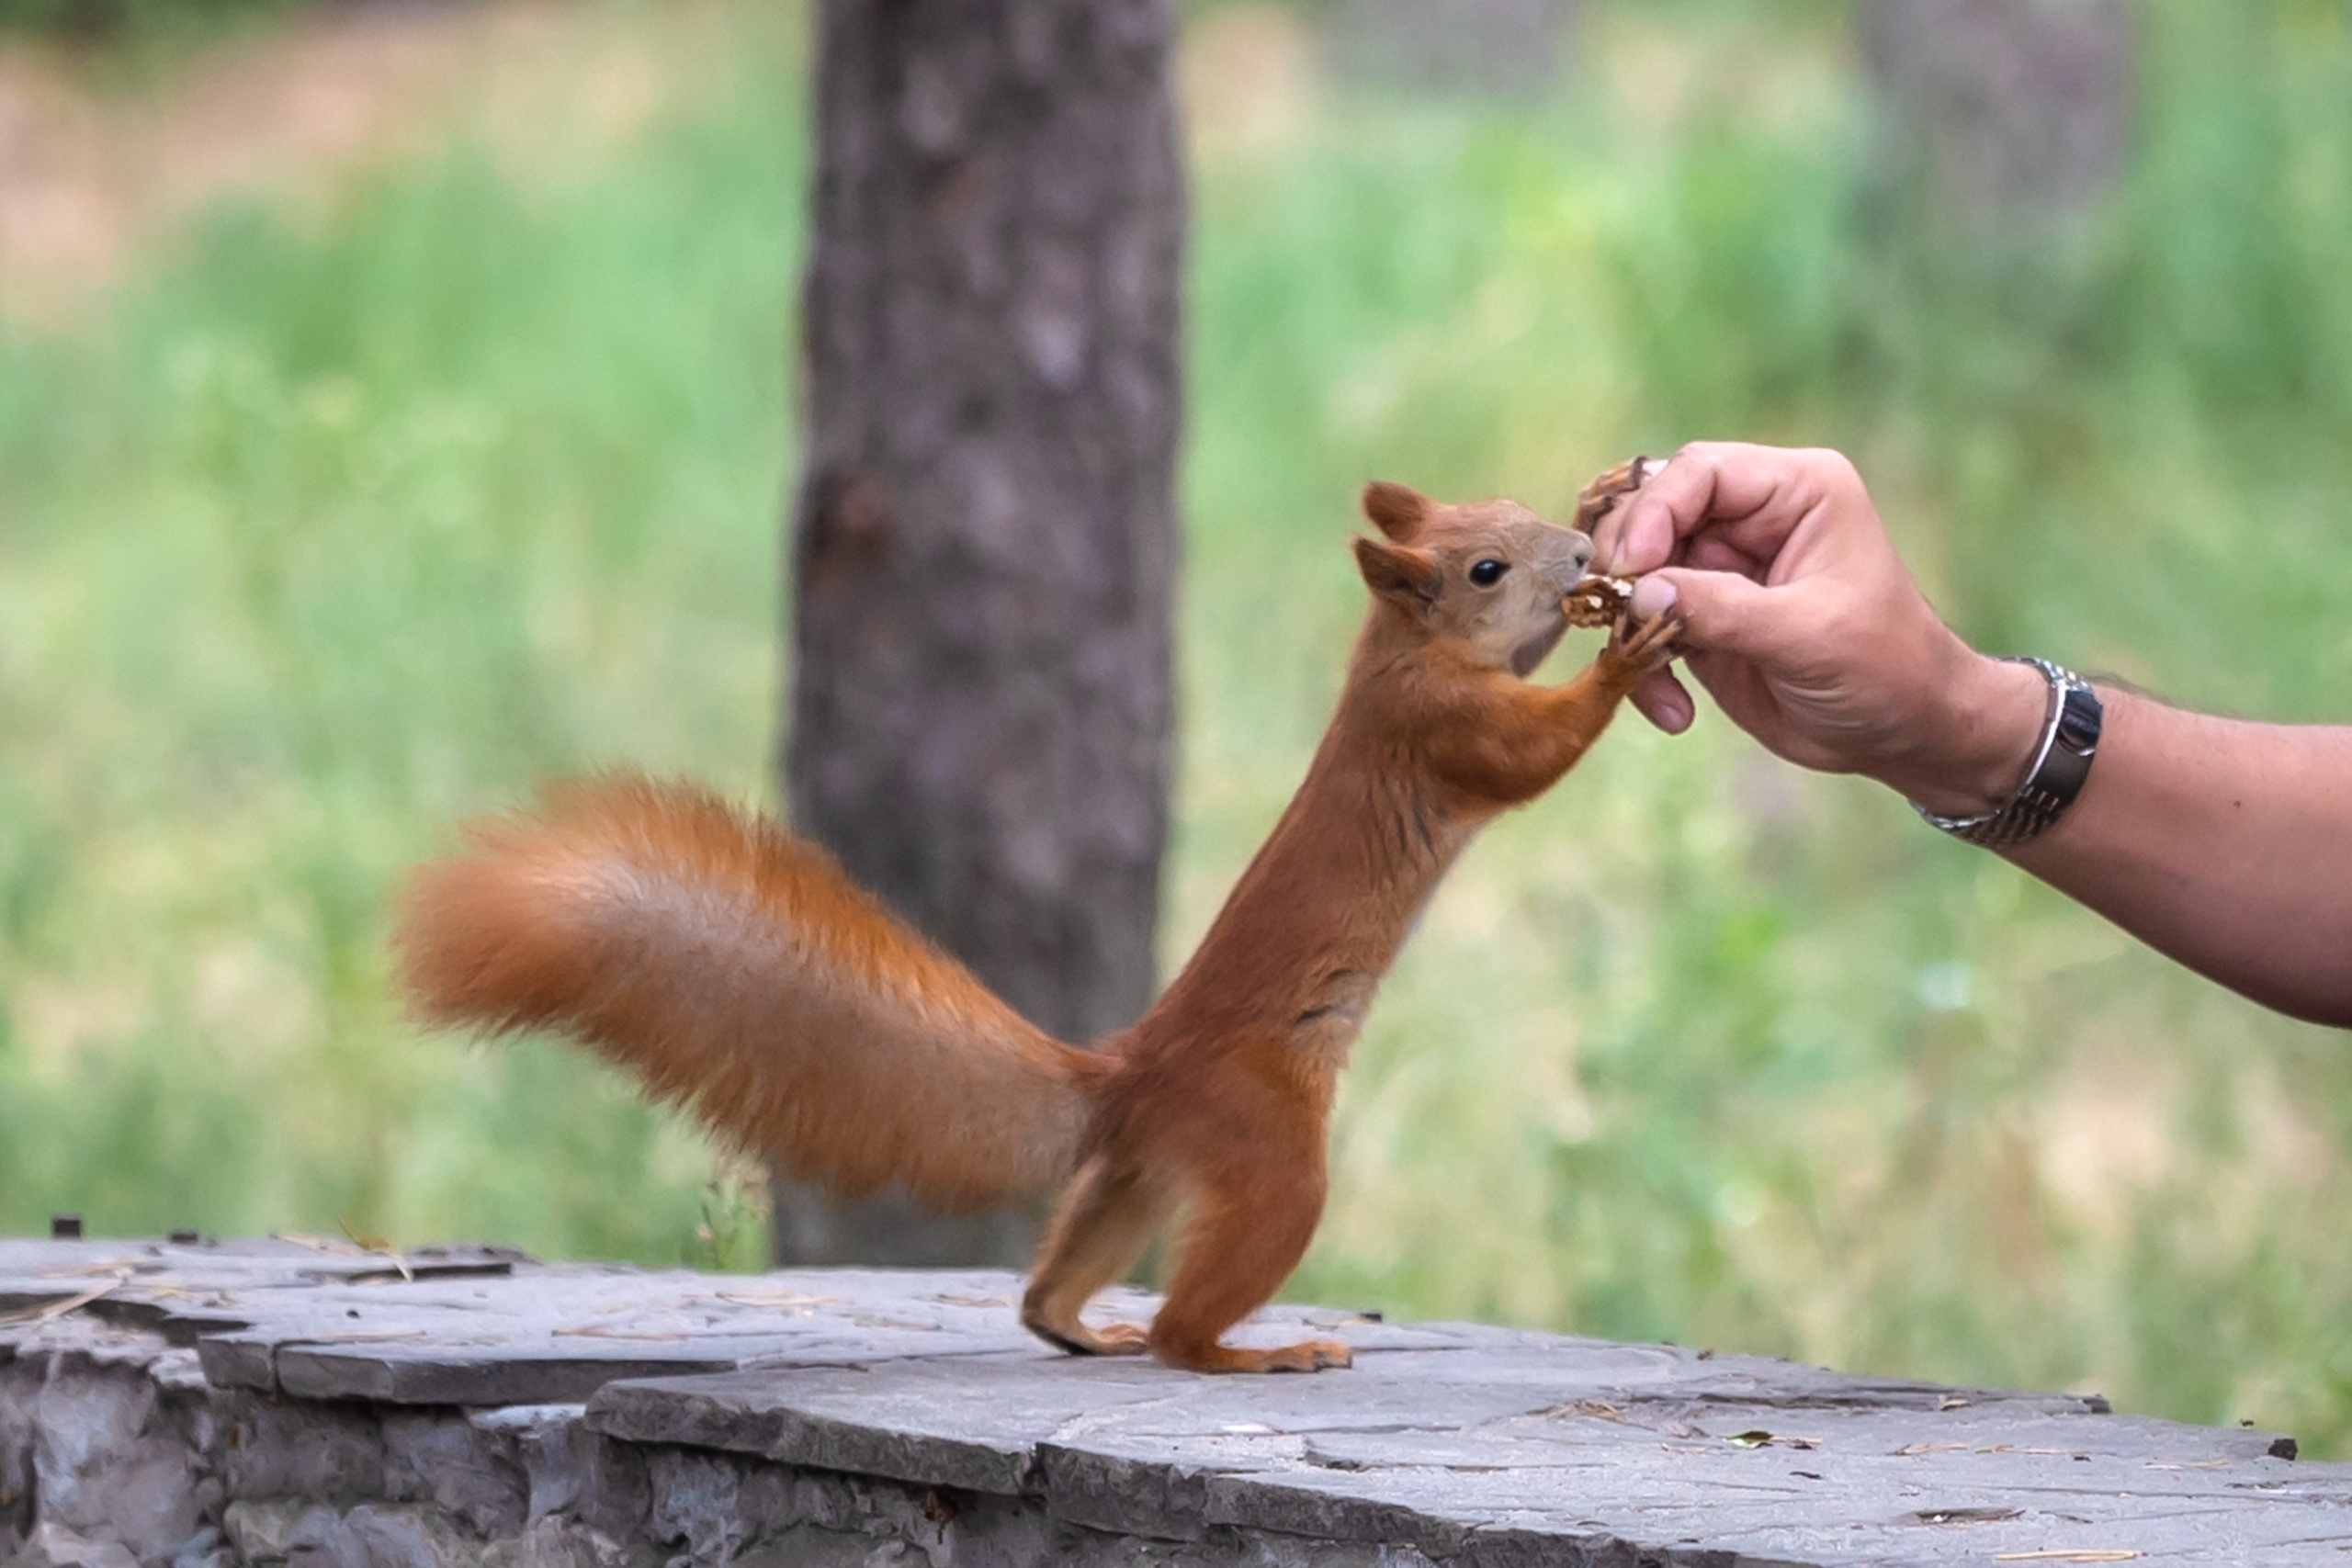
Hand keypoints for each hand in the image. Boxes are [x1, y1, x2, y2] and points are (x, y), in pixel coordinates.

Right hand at [1590, 442, 2047, 817]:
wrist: (1902, 733)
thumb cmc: (1884, 668)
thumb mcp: (1807, 635)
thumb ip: (1721, 609)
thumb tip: (1639, 594)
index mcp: (1794, 490)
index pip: (1698, 472)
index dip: (1654, 513)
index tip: (1631, 570)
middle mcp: (1751, 518)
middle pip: (1650, 514)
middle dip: (1627, 569)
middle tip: (1619, 619)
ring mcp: (1720, 569)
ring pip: (1633, 574)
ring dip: (1628, 627)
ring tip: (1648, 671)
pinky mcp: (1700, 618)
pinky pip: (1640, 628)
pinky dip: (1642, 669)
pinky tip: (1676, 712)